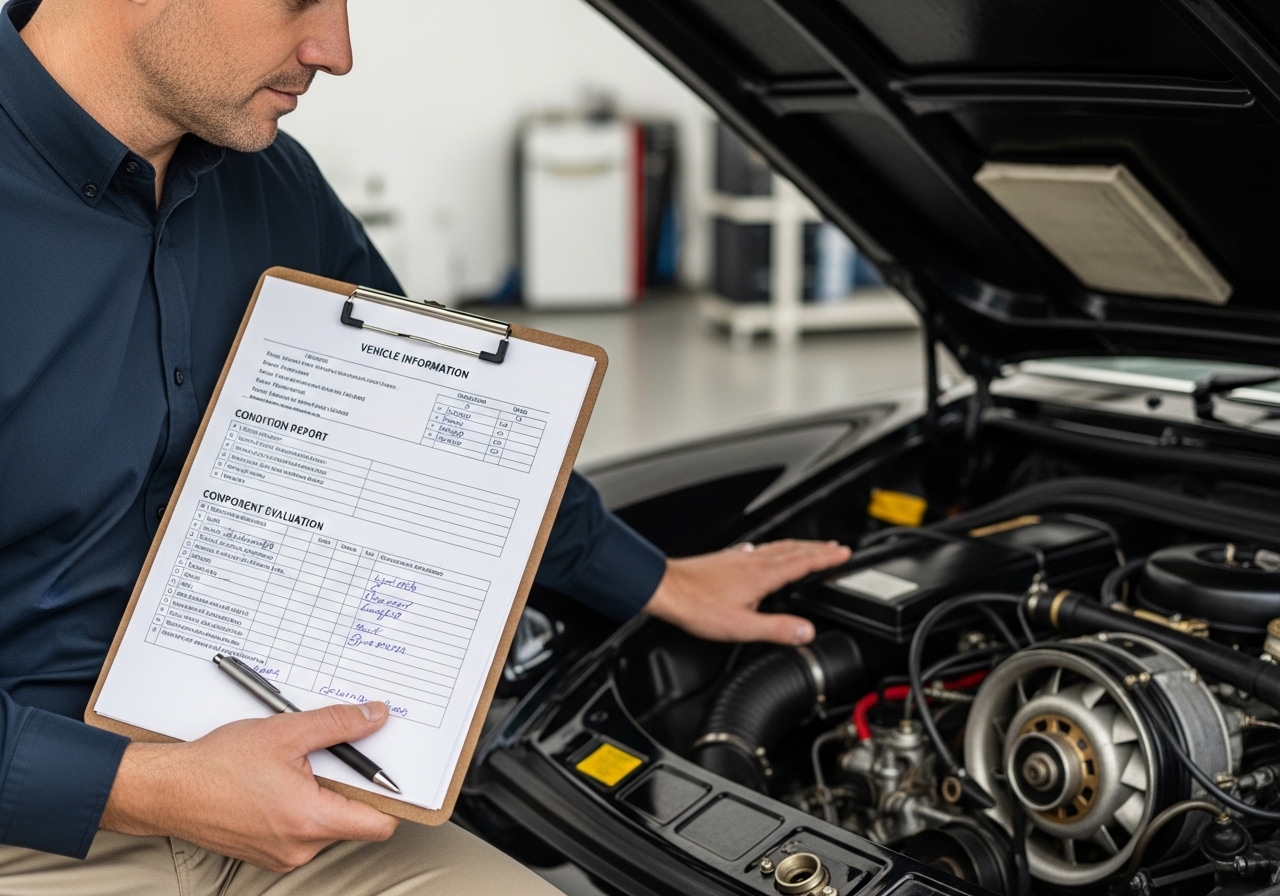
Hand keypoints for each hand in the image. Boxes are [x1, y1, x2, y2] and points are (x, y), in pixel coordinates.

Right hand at [100, 702, 398, 871]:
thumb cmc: (217, 765)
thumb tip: (374, 717)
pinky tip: (281, 781)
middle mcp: (300, 847)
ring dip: (324, 794)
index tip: (394, 773)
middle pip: (354, 820)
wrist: (167, 790)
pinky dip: (302, 805)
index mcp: (311, 820)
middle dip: (352, 786)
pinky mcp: (267, 852)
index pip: (380, 824)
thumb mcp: (286, 731)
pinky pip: (302, 831)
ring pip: (327, 824)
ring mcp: (282, 854)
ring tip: (299, 765)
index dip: (392, 797)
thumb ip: (338, 724)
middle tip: (337, 755)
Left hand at [642, 539, 850, 644]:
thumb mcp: (741, 626)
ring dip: (798, 546)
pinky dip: (771, 550)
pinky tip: (762, 553)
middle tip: (836, 547)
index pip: (803, 562)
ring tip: (810, 548)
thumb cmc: (697, 606)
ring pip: (776, 547)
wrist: (665, 589)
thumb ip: (777, 628)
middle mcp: (752, 561)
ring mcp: (738, 558)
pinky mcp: (726, 560)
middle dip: (818, 548)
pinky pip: (758, 550)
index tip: (844, 554)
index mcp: (762, 575)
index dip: (826, 558)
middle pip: (793, 549)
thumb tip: (806, 632)